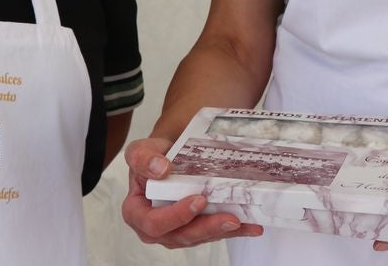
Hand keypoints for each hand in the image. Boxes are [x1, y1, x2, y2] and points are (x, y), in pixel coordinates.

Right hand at [121, 137, 263, 248]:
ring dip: (221, 231)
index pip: (153, 222)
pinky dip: (236, 230)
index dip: (174, 216)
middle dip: (205, 228)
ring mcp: (178, 230)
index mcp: (136, 211)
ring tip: (241, 221)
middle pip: (179, 236)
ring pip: (199, 237)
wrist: (170, 154)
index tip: (197, 200)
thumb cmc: (153, 156)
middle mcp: (156, 227)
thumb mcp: (141, 150)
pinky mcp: (198, 229)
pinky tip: (251, 226)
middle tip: (228, 218)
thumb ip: (142, 157)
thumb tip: (159, 168)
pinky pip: (216, 233)